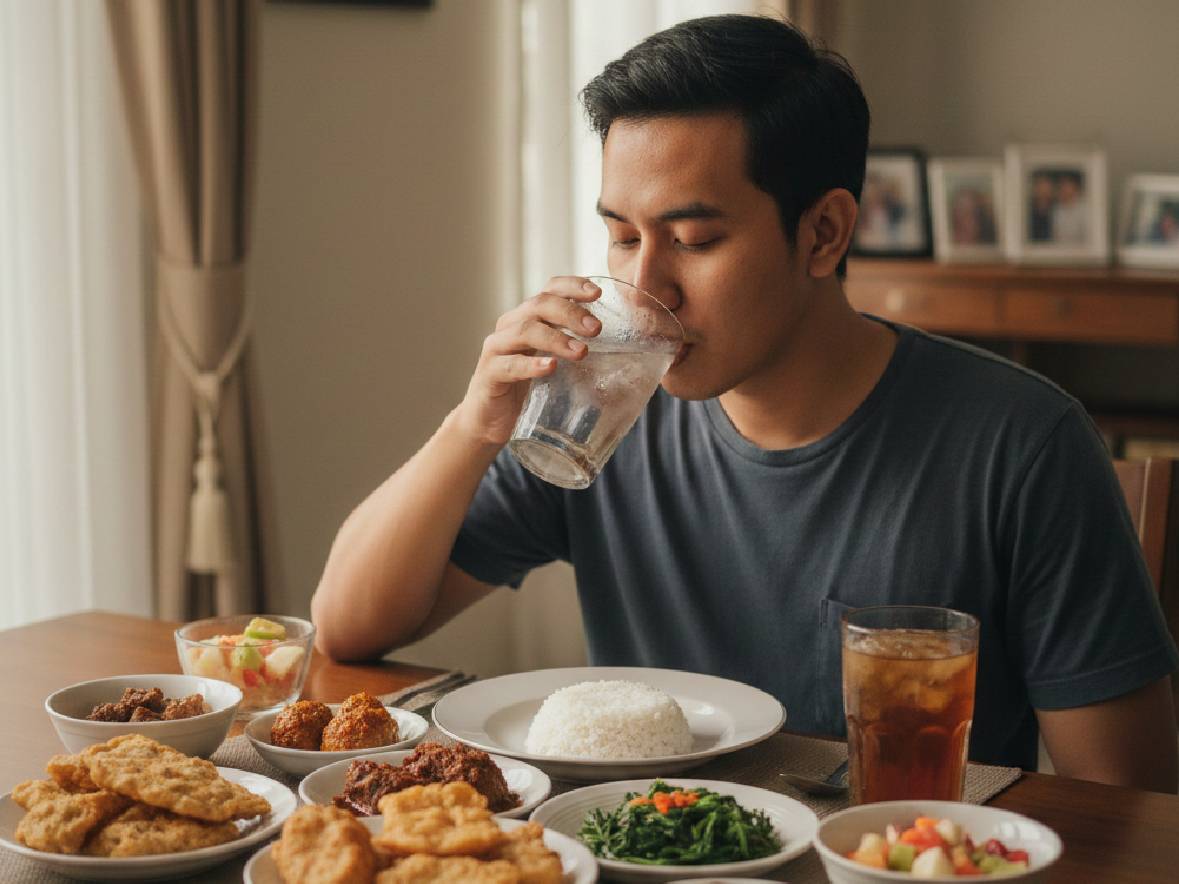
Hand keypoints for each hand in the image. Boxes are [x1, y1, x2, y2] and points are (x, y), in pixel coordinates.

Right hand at [453, 276, 601, 445]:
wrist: (489, 422)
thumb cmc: (527, 390)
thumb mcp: (554, 363)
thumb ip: (575, 350)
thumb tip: (624, 352)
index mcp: (528, 319)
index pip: (549, 290)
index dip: (572, 286)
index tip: (598, 293)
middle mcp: (510, 327)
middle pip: (539, 305)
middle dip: (570, 313)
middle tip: (596, 329)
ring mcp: (497, 349)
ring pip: (525, 331)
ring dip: (556, 338)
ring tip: (581, 352)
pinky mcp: (489, 375)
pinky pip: (510, 365)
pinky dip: (531, 365)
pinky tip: (550, 368)